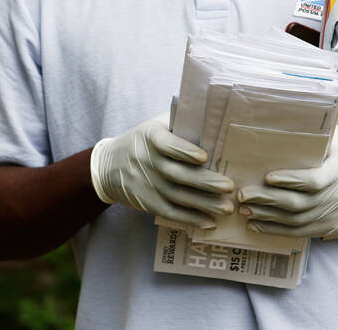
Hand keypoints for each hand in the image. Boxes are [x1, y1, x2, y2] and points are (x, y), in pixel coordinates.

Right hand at [90, 113, 234, 229]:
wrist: (108, 166)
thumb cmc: (143, 142)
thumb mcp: (155, 126)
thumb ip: (179, 121)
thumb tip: (212, 116)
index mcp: (150, 137)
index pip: (167, 144)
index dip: (184, 151)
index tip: (204, 157)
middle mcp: (147, 161)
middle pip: (177, 174)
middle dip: (205, 182)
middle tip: (229, 186)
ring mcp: (147, 184)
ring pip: (178, 196)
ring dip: (204, 204)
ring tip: (226, 208)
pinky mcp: (147, 203)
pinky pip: (171, 212)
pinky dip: (190, 218)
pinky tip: (210, 221)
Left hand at [237, 128, 337, 237]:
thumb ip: (320, 128)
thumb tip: (292, 109)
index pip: (316, 180)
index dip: (291, 180)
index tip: (267, 177)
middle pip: (301, 203)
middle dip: (269, 200)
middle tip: (243, 195)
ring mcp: (334, 215)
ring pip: (297, 221)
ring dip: (268, 217)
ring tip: (245, 209)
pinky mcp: (328, 228)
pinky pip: (300, 233)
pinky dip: (276, 231)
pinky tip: (257, 225)